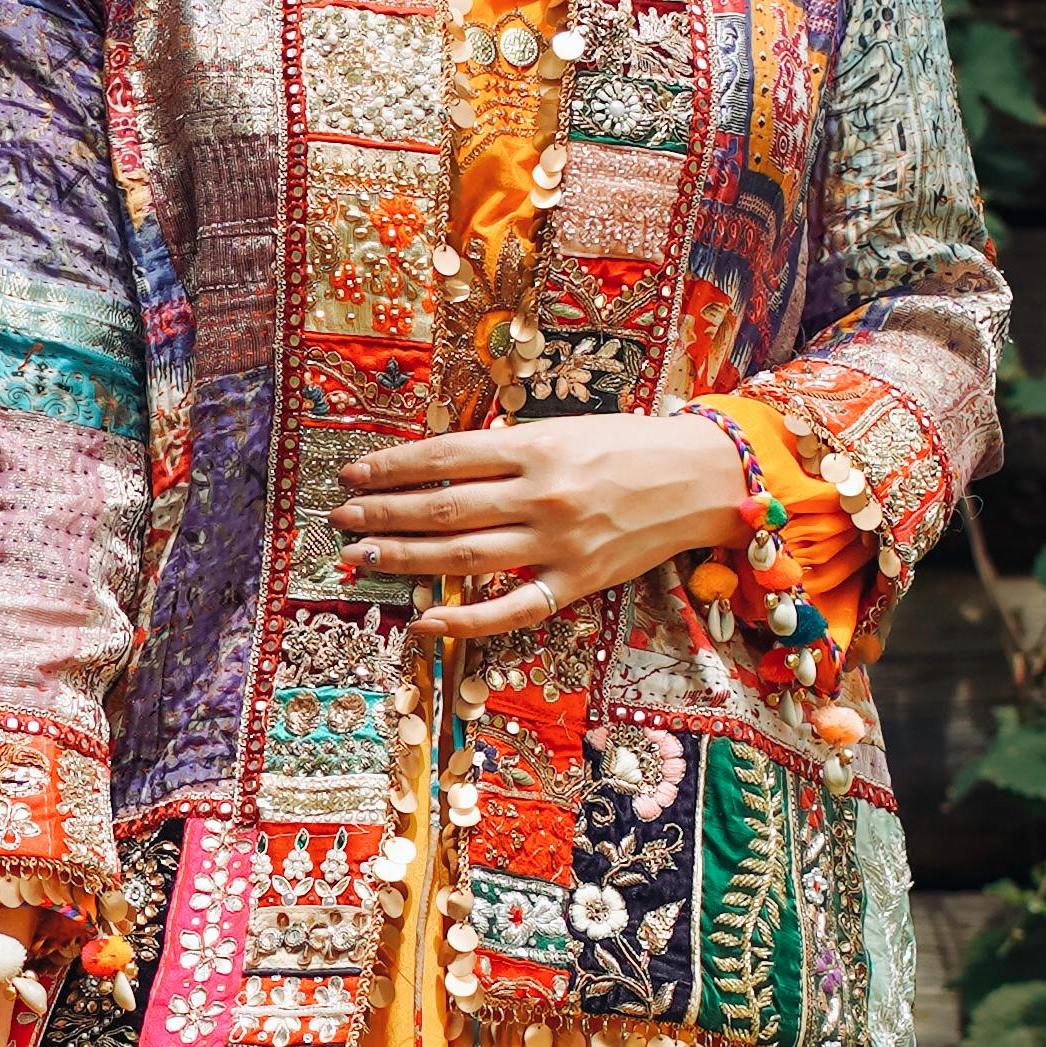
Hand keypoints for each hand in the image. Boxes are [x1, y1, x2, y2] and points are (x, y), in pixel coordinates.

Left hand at [335, 405, 751, 642]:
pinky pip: (512, 609)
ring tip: (363, 555)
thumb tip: (445, 464)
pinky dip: (464, 618)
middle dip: (384, 514)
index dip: (394, 468)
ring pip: (464, 557)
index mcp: (537, 446)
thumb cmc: (632, 444)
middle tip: (342, 518)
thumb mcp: (567, 428)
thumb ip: (510, 448)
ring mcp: (559, 544)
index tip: (354, 473)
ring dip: (405, 557)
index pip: (446, 458)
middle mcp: (542, 495)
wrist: (703, 478)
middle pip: (445, 510)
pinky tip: (423, 618)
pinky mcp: (578, 583)